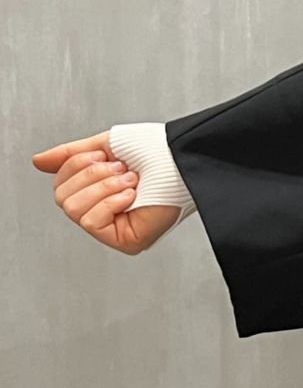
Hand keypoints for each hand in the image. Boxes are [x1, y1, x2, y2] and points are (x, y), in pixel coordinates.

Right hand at [31, 131, 182, 254]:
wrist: (179, 159)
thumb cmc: (155, 151)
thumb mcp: (104, 146)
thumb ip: (70, 156)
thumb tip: (38, 162)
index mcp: (98, 191)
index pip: (60, 185)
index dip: (76, 166)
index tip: (106, 156)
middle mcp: (105, 212)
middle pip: (62, 198)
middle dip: (91, 177)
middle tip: (121, 170)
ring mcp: (115, 229)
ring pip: (73, 210)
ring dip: (103, 187)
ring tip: (130, 181)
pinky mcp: (127, 242)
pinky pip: (91, 223)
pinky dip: (109, 202)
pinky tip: (131, 196)